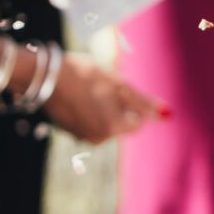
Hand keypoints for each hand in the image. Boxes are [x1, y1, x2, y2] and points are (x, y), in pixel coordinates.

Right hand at [41, 51, 165, 143]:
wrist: (45, 75)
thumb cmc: (87, 76)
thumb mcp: (120, 86)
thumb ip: (144, 103)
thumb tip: (168, 115)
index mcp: (114, 128)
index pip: (137, 122)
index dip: (131, 104)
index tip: (116, 90)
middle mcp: (98, 138)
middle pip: (121, 123)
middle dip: (117, 107)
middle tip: (101, 88)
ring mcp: (81, 136)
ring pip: (104, 122)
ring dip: (103, 108)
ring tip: (88, 91)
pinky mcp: (68, 131)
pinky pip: (88, 121)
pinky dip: (88, 110)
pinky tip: (78, 96)